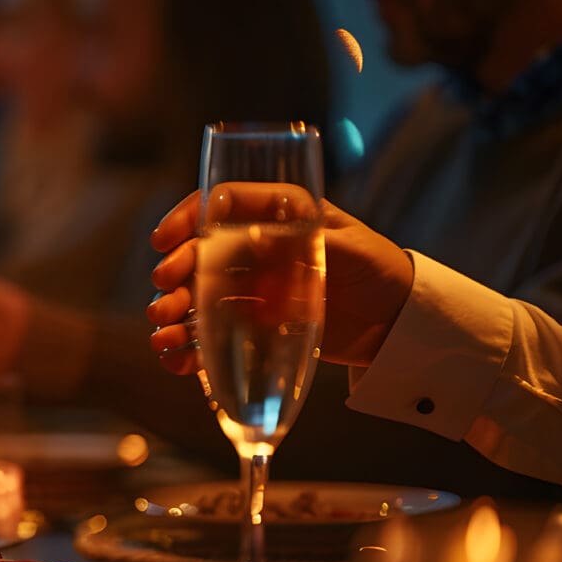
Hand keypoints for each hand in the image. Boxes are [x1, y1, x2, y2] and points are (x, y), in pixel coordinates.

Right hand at [148, 183, 413, 373]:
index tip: (164, 240)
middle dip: (174, 273)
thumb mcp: (347, 249)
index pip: (218, 203)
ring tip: (164, 333)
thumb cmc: (379, 271)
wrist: (398, 323)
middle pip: (197, 251)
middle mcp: (255, 244)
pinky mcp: (251, 323)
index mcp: (278, 212)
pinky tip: (176, 359)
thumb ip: (301, 242)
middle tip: (164, 292)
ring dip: (173, 313)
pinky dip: (189, 347)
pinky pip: (209, 333)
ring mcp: (250, 285)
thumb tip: (251, 238)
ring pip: (195, 294)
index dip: (186, 218)